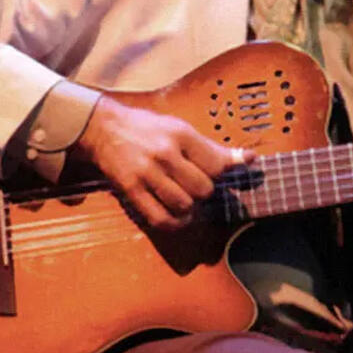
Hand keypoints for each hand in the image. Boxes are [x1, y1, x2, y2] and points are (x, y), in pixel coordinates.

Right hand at [75, 96, 253, 228]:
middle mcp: (165, 153)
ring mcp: (147, 173)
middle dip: (206, 192)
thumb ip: (212, 148)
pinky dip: (174, 223)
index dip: (226, 174)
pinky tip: (178, 217)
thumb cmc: (148, 128)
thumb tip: (249, 160)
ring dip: (191, 209)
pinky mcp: (131, 190)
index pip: (217, 164)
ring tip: (188, 201)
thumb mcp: (180, 128)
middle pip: (203, 188)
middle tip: (198, 186)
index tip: (225, 174)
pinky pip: (160, 218)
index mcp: (181, 135)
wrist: (104, 128)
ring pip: (184, 205)